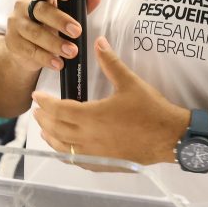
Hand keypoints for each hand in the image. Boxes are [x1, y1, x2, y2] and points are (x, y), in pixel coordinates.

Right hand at [5, 0, 99, 73]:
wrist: (23, 46)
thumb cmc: (46, 22)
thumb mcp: (63, 12)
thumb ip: (79, 5)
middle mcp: (23, 6)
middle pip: (41, 11)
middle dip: (60, 20)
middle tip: (77, 31)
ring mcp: (16, 25)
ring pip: (35, 33)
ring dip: (55, 43)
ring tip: (72, 51)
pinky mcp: (13, 43)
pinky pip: (30, 51)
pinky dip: (46, 58)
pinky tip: (58, 63)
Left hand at [32, 36, 187, 165]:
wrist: (170, 137)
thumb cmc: (151, 110)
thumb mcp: (129, 82)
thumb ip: (110, 62)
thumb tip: (99, 43)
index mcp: (91, 116)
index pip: (58, 110)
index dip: (44, 103)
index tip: (37, 96)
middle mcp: (89, 138)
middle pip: (56, 129)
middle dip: (43, 119)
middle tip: (36, 111)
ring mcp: (96, 154)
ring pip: (63, 148)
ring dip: (51, 137)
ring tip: (44, 130)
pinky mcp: (104, 164)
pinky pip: (78, 161)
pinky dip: (66, 154)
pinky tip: (65, 150)